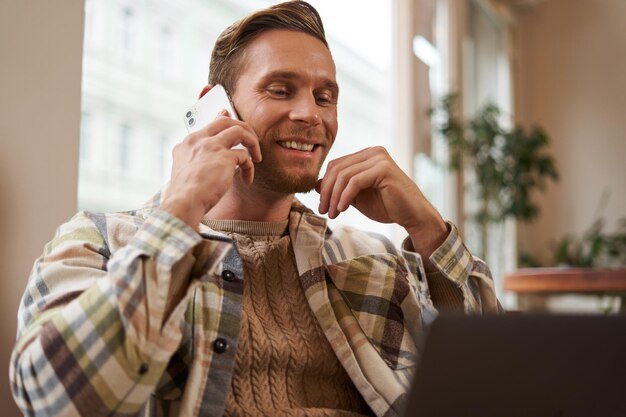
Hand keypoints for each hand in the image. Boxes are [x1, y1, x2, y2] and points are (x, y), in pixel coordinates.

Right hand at [161, 112, 261, 229]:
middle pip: (226, 121)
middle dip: (243, 128)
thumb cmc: (184, 192)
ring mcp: (212, 146)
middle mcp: (199, 140)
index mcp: (188, 143)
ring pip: (239, 130)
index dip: (223, 120)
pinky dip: (249, 168)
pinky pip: (245, 156)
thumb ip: (192, 157)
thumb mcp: (182, 169)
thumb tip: (204, 156)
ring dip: (252, 142)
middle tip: (251, 141)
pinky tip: (247, 179)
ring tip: (256, 157)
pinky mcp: (224, 157)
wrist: (183, 201)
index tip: (230, 118)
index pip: (210, 124)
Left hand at [316, 146, 447, 263]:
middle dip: (327, 192)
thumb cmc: (387, 206)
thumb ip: (339, 188)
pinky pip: (355, 182)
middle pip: (337, 168)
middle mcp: (373, 152)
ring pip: (344, 175)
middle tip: (324, 211)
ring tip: (333, 213)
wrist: (412, 215)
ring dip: (334, 197)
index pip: (336, 165)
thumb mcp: (356, 197)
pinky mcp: (384, 169)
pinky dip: (345, 196)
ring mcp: (379, 158)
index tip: (322, 206)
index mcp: (366, 155)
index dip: (325, 186)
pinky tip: (342, 209)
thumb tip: (315, 184)